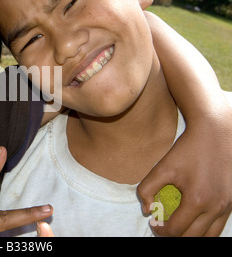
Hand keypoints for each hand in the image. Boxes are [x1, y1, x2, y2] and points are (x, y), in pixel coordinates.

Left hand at [138, 100, 231, 235]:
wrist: (216, 133)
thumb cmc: (187, 150)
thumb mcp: (162, 167)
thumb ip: (147, 189)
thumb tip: (147, 211)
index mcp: (197, 200)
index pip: (176, 230)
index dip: (161, 231)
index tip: (154, 223)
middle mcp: (216, 207)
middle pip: (193, 237)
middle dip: (174, 236)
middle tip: (163, 227)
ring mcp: (228, 206)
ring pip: (210, 235)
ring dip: (192, 235)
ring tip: (177, 227)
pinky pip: (219, 225)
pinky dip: (205, 228)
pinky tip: (192, 219)